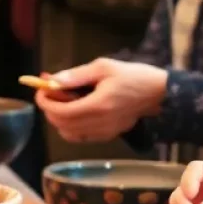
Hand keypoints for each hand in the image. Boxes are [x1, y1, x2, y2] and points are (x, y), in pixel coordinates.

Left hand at [35, 58, 167, 142]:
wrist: (161, 93)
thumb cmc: (133, 76)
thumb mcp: (104, 67)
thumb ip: (76, 75)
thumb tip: (53, 80)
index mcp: (98, 105)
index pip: (61, 112)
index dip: (45, 102)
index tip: (41, 90)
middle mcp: (100, 123)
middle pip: (61, 124)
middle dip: (49, 109)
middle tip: (50, 92)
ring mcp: (105, 132)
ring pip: (69, 134)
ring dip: (59, 118)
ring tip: (64, 100)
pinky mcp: (110, 136)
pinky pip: (81, 137)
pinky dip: (71, 126)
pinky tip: (76, 110)